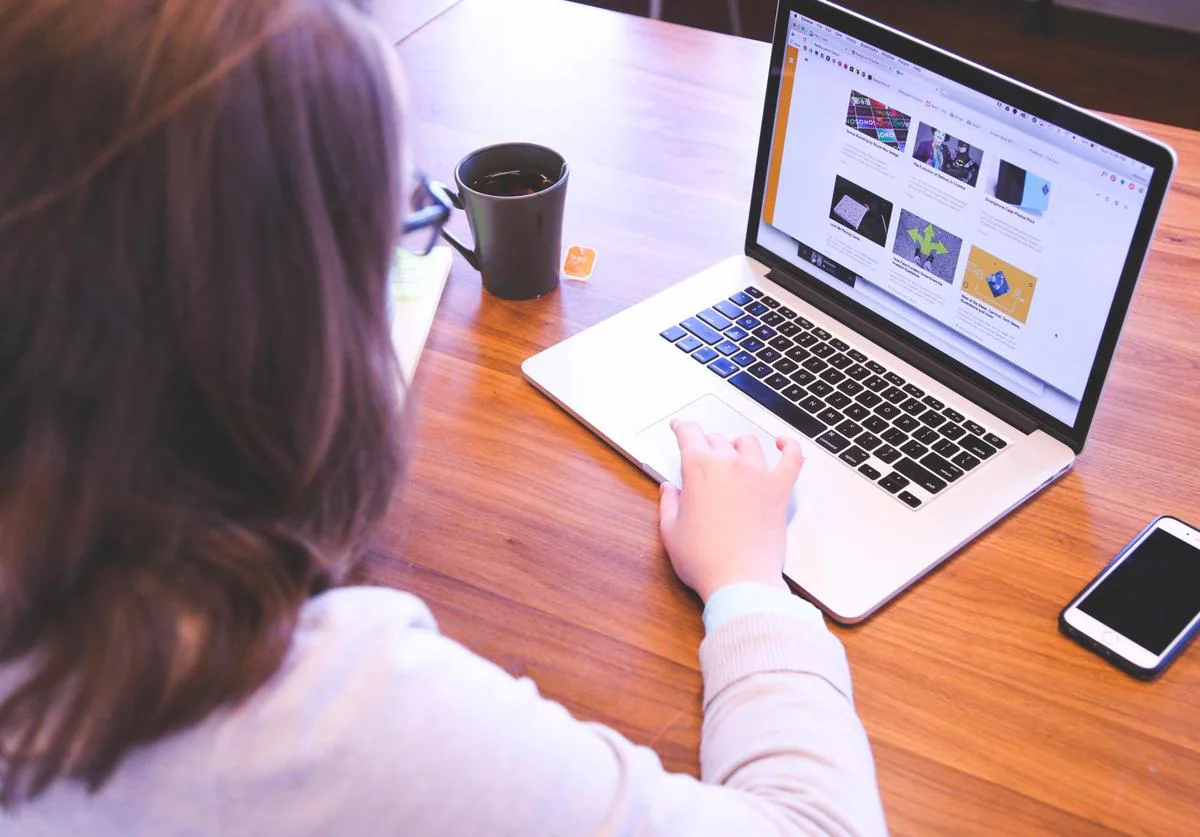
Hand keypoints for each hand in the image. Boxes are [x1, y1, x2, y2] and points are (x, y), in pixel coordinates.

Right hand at [658, 419, 804, 602]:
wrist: (741, 580)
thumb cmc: (705, 560)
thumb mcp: (671, 531)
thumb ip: (669, 504)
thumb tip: (670, 490)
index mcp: (699, 469)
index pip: (689, 434)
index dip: (682, 427)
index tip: (680, 426)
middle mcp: (730, 464)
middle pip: (716, 439)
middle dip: (706, 443)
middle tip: (701, 453)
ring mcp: (758, 475)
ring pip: (748, 443)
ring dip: (737, 444)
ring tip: (733, 451)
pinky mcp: (779, 490)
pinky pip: (792, 459)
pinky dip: (789, 447)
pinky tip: (783, 443)